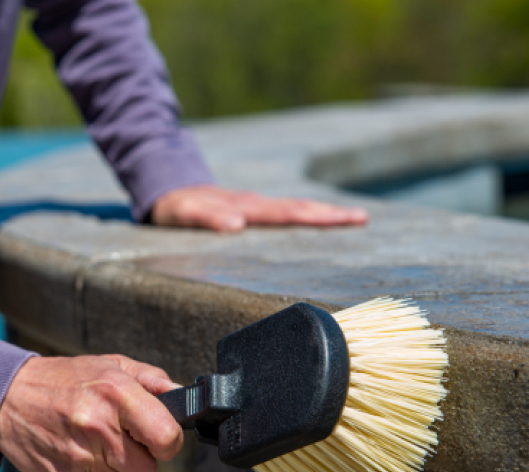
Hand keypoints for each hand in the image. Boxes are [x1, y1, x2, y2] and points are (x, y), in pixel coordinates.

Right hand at [0, 354, 182, 471]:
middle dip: (140, 455)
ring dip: (116, 465)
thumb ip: (151, 380)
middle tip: (122, 434)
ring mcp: (80, 454)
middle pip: (147, 469)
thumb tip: (182, 396)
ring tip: (97, 438)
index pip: (167, 438)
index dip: (168, 440)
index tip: (158, 433)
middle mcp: (99, 425)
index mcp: (117, 393)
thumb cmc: (64, 379)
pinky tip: (78, 446)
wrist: (9, 396)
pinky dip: (92, 470)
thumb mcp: (110, 365)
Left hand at [150, 184, 368, 231]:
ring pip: (292, 208)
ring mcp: (252, 205)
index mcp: (245, 207)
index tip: (351, 219)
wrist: (163, 190)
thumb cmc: (171, 207)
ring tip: (353, 219)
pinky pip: (281, 213)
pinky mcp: (247, 210)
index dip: (320, 217)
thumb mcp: (183, 213)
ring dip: (321, 214)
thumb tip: (238, 225)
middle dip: (332, 214)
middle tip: (364, 219)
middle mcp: (253, 204)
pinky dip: (303, 215)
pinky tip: (316, 222)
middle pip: (298, 209)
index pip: (289, 213)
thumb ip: (207, 218)